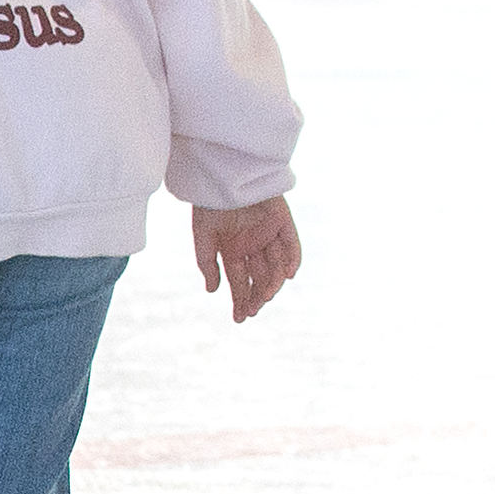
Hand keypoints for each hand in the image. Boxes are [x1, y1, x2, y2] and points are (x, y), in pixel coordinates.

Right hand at [192, 193, 300, 323]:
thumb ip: (206, 263)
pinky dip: (292, 260)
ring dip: (272, 282)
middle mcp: (253, 247)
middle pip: (259, 279)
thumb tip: (212, 291)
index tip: (239, 318)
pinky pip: (292, 245)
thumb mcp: (202, 236)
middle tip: (252, 311)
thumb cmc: (208, 203)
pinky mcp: (283, 223)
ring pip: (276, 266)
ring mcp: (269, 236)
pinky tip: (288, 275)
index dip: (240, 300)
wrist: (221, 174)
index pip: (240, 282)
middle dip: (257, 297)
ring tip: (266, 295)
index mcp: (233, 251)